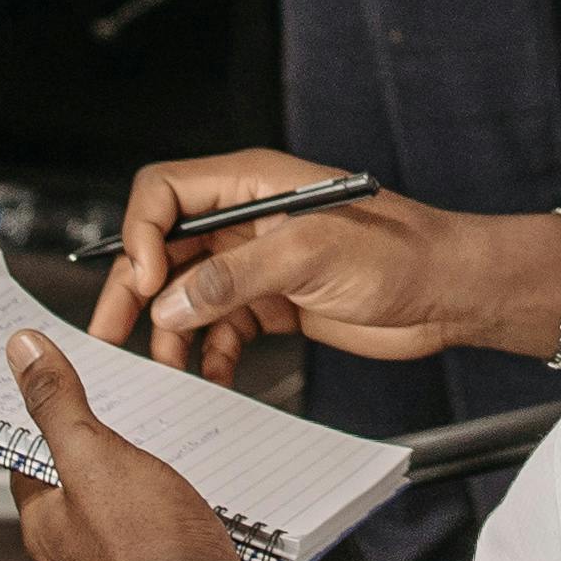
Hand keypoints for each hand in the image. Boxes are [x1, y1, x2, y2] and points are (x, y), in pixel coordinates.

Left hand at [5, 328, 251, 560]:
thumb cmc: (154, 554)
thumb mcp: (98, 457)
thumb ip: (59, 406)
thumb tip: (21, 352)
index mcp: (43, 529)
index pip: (27, 466)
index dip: (42, 428)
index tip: (57, 401)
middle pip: (69, 502)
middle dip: (93, 468)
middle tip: (125, 433)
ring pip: (107, 537)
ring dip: (128, 508)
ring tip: (162, 480)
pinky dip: (158, 544)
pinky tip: (185, 531)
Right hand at [86, 150, 560, 381]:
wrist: (451, 293)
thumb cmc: (399, 253)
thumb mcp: (309, 256)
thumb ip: (233, 277)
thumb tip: (169, 303)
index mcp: (250, 184)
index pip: (163, 192)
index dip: (142, 234)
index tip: (146, 283)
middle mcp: (245, 219)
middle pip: (164, 248)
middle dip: (135, 291)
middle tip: (109, 336)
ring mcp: (258, 262)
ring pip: (188, 294)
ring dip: (171, 332)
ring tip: (166, 371)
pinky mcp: (274, 302)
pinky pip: (221, 326)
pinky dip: (209, 352)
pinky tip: (212, 377)